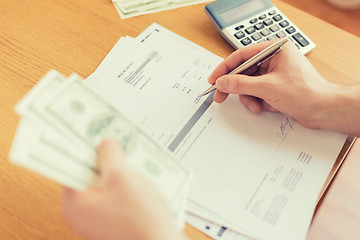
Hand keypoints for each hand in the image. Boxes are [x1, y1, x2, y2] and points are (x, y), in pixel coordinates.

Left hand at [62, 139, 187, 239]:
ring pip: (101, 188)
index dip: (79, 149)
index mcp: (75, 204)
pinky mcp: (112, 224)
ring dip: (113, 174)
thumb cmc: (140, 219)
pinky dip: (121, 188)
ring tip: (127, 164)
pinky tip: (135, 182)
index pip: (68, 168)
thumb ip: (111, 156)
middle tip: (112, 148)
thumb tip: (106, 145)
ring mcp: (97, 222)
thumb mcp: (123, 177)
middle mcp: (81, 216)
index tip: (85, 135)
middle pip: (86, 177)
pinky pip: (112, 199)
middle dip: (101, 161)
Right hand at [208, 40, 359, 135]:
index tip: (214, 79)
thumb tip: (222, 82)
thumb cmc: (306, 93)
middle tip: (220, 96)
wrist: (323, 110)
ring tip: (257, 105)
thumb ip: (240, 84)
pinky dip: (258, 101)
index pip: (242, 56)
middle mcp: (273, 59)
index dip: (225, 68)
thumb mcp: (267, 88)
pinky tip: (267, 107)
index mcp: (274, 49)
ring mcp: (274, 74)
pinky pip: (257, 92)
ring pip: (249, 85)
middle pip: (244, 72)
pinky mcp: (275, 86)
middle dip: (235, 87)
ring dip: (250, 98)